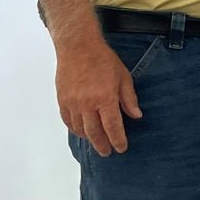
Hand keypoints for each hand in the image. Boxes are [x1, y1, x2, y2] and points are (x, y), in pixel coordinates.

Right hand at [57, 37, 141, 156]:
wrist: (78, 47)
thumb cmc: (103, 60)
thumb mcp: (123, 77)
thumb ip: (129, 99)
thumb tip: (136, 116)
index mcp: (105, 98)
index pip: (112, 127)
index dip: (117, 140)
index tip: (121, 148)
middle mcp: (87, 104)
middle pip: (94, 132)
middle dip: (102, 145)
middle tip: (107, 152)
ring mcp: (72, 103)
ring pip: (80, 129)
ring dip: (89, 138)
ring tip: (96, 142)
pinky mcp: (62, 100)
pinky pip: (68, 121)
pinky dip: (75, 129)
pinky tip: (81, 131)